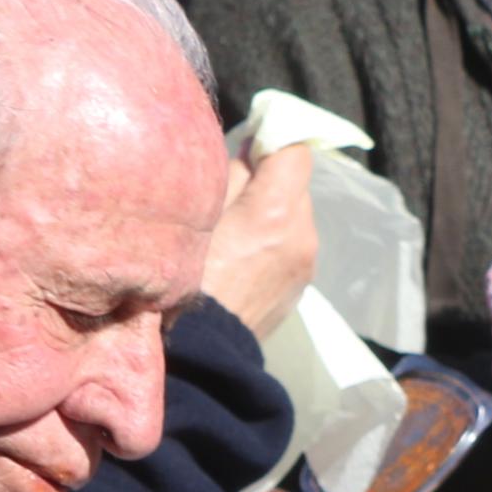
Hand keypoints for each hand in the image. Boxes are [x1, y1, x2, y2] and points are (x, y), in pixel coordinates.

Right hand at [202, 139, 320, 335]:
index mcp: (276, 211)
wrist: (201, 351)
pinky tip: (243, 256)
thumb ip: (232, 173)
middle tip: (230, 192)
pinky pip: (292, 243)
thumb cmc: (185, 278)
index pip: (296, 150)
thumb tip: (252, 150)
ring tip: (234, 230)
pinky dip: (274, 238)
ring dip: (272, 210)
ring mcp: (306, 262)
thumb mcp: (198, 214)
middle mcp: (302, 234)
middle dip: (269, 178)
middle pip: (296, 182)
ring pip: (295, 214)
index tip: (249, 145)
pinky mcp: (301, 284)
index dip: (273, 140)